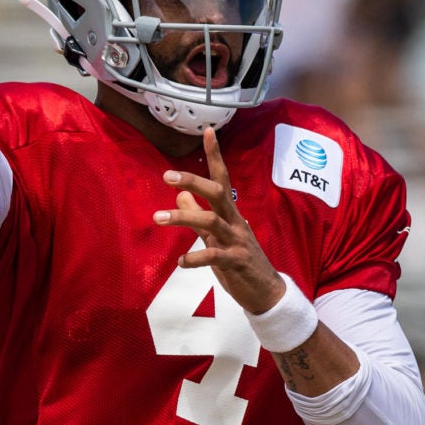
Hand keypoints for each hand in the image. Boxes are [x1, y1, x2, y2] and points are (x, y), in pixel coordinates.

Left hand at [158, 128, 285, 313]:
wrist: (266, 293)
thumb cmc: (240, 263)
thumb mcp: (216, 237)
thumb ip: (198, 217)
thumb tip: (180, 196)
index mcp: (231, 214)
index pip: (223, 178)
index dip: (215, 155)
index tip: (208, 131)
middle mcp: (235, 222)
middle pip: (218, 192)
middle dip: (194, 181)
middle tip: (167, 176)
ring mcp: (237, 241)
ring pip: (211, 221)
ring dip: (183, 218)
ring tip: (158, 218)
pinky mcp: (236, 262)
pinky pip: (214, 256)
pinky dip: (195, 258)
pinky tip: (181, 262)